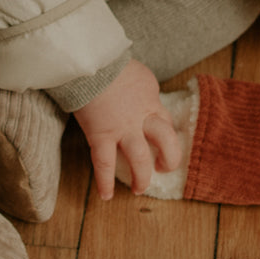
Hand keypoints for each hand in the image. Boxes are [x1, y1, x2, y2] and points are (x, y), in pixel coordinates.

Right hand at [73, 59, 182, 199]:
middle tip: (162, 168)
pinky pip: (105, 164)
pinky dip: (105, 182)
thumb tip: (138, 90)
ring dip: (142, 177)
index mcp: (150, 99)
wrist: (91, 63)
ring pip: (141, 159)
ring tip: (139, 189)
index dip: (166, 133)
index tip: (162, 142)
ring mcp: (122, 129)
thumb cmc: (109, 62)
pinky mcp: (101, 136)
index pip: (165, 120)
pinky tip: (105, 196)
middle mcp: (142, 117)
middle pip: (166, 142)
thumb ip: (140, 86)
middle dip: (169, 158)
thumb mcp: (135, 72)